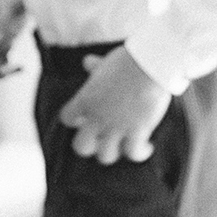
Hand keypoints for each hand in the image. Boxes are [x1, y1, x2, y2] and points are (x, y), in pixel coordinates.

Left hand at [58, 45, 170, 164]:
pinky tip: (147, 146)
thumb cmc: (128, 60)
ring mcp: (117, 126)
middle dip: (90, 146)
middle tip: (102, 139)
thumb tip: (88, 61)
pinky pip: (133, 153)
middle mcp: (97, 117)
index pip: (67, 118)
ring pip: (105, 156)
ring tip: (124, 145)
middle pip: (81, 147)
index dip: (75, 120)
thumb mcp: (106, 63)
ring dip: (114, 152)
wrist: (150, 64)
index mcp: (85, 100)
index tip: (85, 118)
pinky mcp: (137, 131)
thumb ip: (95, 67)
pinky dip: (140, 153)